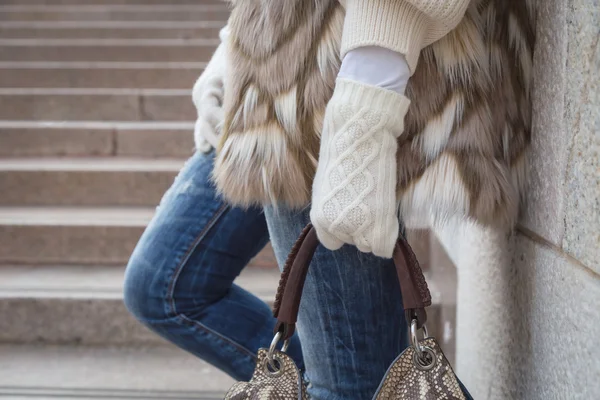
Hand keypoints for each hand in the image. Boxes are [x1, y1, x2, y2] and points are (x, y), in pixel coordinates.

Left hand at [310, 79, 409, 257]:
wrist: (357, 132)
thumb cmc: (345, 150)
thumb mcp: (331, 183)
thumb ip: (336, 205)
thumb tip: (348, 210)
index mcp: (319, 216)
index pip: (332, 242)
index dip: (345, 231)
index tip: (354, 216)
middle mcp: (333, 226)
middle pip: (354, 243)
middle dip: (363, 229)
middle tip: (369, 204)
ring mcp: (354, 226)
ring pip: (370, 244)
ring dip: (376, 229)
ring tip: (377, 202)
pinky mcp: (375, 223)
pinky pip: (383, 246)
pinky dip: (388, 236)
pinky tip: (388, 216)